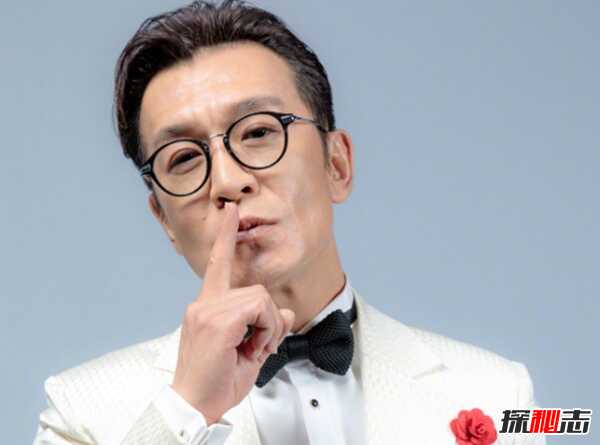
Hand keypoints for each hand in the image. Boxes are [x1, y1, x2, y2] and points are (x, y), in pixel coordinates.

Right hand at [170, 201, 294, 424]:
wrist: (193, 406)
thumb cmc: (215, 382)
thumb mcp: (249, 354)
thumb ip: (267, 329)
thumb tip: (288, 314)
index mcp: (206, 308)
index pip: (217, 266)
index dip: (226, 238)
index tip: (232, 213)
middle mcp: (204, 304)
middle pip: (256, 290)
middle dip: (269, 320)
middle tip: (260, 346)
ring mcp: (207, 310)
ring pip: (260, 298)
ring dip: (267, 327)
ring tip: (252, 349)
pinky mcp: (216, 320)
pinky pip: (259, 308)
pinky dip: (266, 330)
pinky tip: (251, 348)